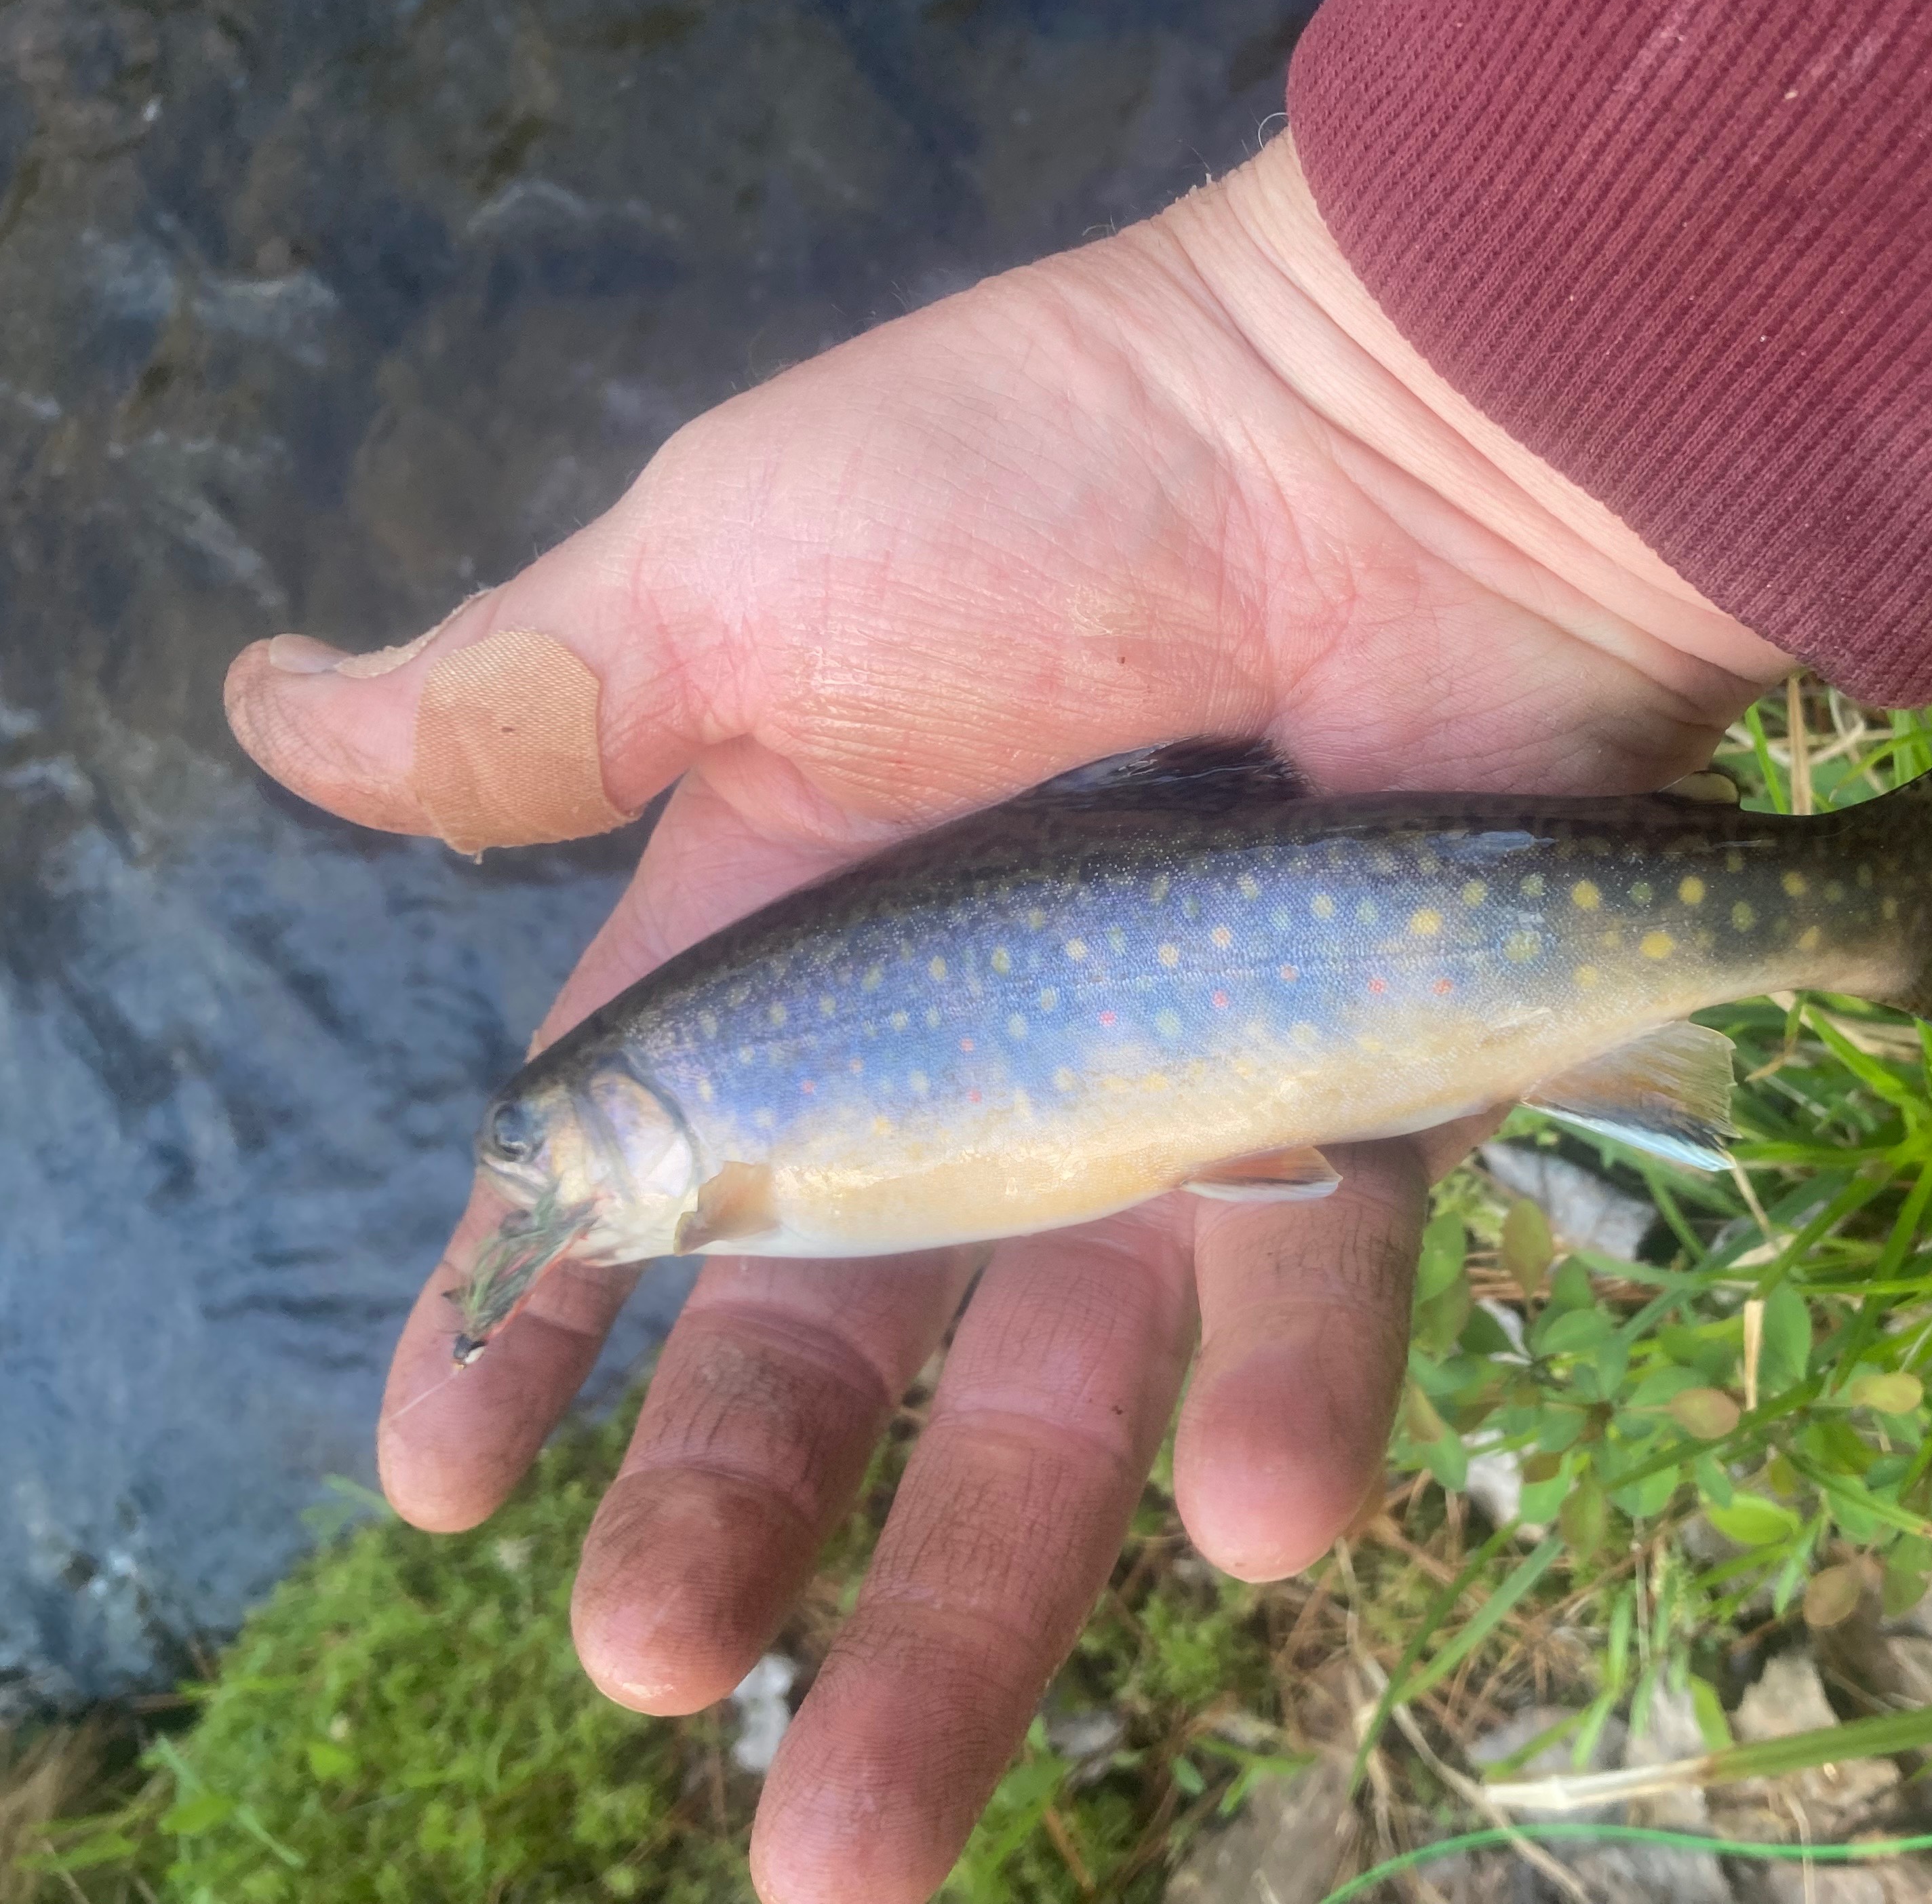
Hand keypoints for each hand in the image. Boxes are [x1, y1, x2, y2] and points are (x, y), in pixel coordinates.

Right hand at [224, 135, 1785, 1902]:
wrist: (1398, 426)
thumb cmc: (1057, 470)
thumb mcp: (741, 563)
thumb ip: (537, 696)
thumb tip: (276, 713)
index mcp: (794, 936)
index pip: (638, 1179)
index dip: (536, 1320)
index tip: (448, 1476)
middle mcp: (971, 1056)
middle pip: (833, 1348)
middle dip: (731, 1529)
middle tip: (663, 1690)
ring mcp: (1169, 1103)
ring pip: (1054, 1403)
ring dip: (971, 1611)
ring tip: (865, 1839)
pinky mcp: (1360, 1110)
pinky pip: (1307, 1292)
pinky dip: (1278, 1404)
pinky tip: (1246, 1529)